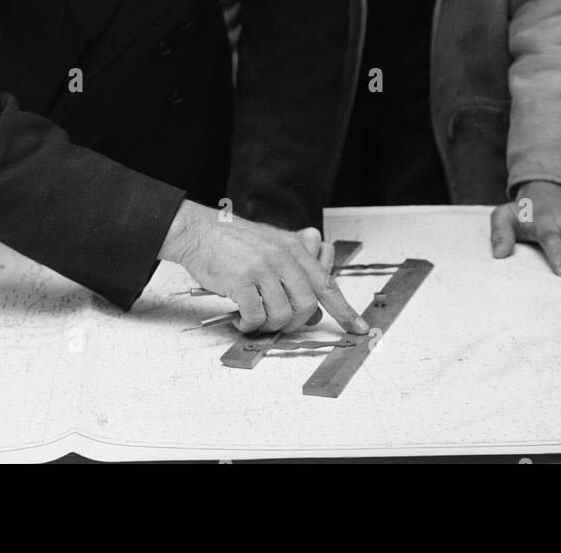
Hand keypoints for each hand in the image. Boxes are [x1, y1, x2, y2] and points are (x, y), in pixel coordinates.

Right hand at [160, 200, 367, 335]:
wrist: (201, 231)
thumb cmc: (236, 241)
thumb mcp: (273, 242)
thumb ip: (295, 263)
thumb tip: (315, 296)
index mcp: (295, 248)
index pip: (327, 283)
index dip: (345, 309)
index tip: (359, 328)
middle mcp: (283, 257)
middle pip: (307, 306)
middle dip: (294, 323)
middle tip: (277, 322)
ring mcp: (262, 268)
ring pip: (282, 315)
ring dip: (268, 325)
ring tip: (254, 318)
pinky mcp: (241, 281)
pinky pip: (256, 317)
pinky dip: (249, 325)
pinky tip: (240, 317)